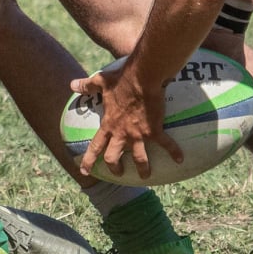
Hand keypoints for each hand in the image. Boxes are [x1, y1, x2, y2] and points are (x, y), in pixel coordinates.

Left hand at [69, 58, 181, 181]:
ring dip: (143, 169)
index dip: (88, 160)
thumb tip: (73, 84)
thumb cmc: (121, 80)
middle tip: (118, 173)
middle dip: (115, 168)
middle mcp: (122, 133)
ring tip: (145, 176)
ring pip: (139, 159)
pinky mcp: (155, 130)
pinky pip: (166, 145)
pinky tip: (179, 159)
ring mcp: (139, 134)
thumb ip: (87, 86)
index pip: (95, 146)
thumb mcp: (101, 82)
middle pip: (114, 158)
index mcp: (109, 124)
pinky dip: (174, 152)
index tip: (84, 171)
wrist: (142, 78)